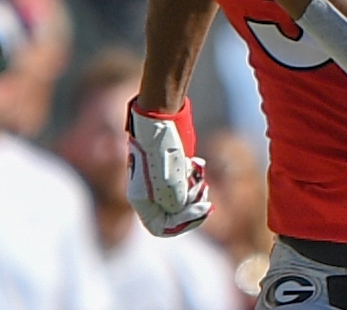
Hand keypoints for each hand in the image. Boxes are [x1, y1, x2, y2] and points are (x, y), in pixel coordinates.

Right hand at [125, 98, 212, 235]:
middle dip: (193, 205)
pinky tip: (197, 163)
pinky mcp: (170, 166)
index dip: (183, 224)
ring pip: (182, 197)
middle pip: (174, 215)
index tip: (202, 209)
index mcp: (141, 201)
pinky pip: (186, 181)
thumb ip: (177, 204)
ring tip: (199, 173)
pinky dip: (194, 175)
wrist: (159, 119)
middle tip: (204, 190)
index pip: (161, 228)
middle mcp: (149, 193)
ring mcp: (159, 179)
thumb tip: (185, 211)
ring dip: (196, 188)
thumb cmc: (161, 150)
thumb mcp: (171, 183)